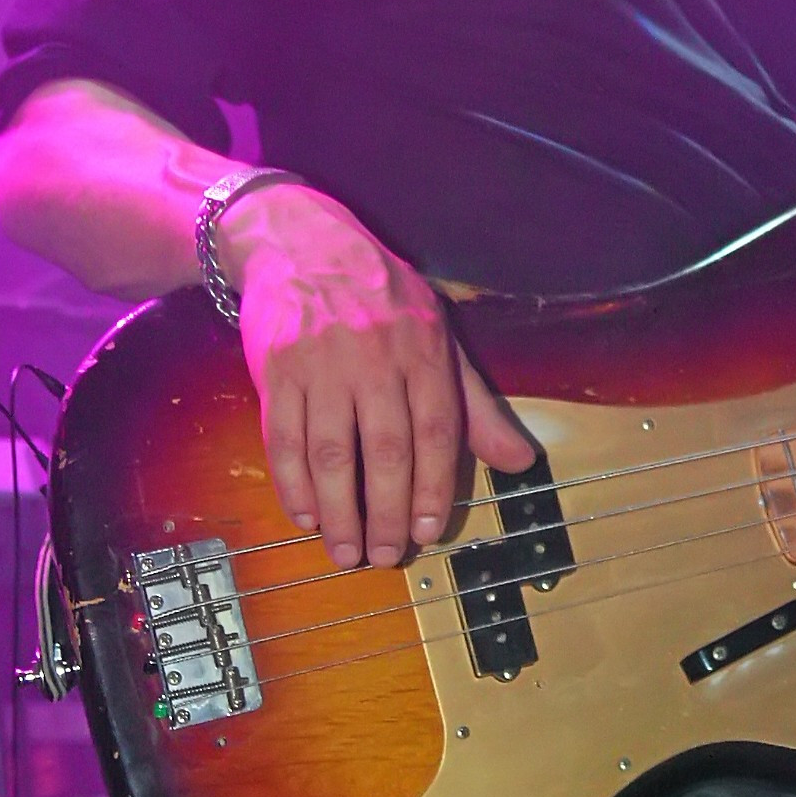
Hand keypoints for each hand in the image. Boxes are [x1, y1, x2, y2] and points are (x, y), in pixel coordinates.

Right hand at [220, 183, 530, 569]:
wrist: (299, 240)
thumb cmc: (381, 294)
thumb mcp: (439, 333)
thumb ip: (475, 403)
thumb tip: (520, 460)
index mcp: (423, 349)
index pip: (436, 431)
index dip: (433, 488)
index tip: (427, 531)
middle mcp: (374, 357)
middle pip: (384, 449)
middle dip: (385, 512)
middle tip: (385, 556)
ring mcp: (320, 364)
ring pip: (330, 452)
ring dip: (339, 511)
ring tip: (347, 551)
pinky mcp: (275, 369)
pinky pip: (284, 439)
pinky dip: (293, 485)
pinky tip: (306, 515)